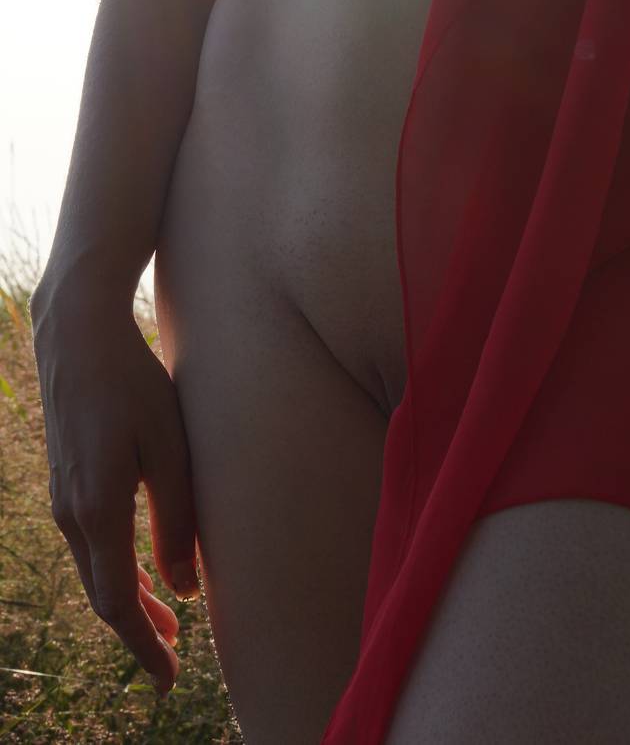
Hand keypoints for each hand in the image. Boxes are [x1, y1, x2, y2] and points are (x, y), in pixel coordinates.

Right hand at [31, 273, 197, 697]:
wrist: (78, 334)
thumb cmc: (133, 383)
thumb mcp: (170, 447)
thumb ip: (177, 518)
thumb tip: (184, 587)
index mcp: (98, 510)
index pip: (118, 604)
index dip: (144, 645)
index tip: (171, 678)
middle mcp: (71, 513)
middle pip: (103, 595)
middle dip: (140, 632)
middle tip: (176, 659)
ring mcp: (63, 497)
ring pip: (95, 571)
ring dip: (130, 601)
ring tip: (169, 619)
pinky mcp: (66, 479)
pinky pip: (89, 544)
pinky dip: (116, 570)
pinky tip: (142, 569)